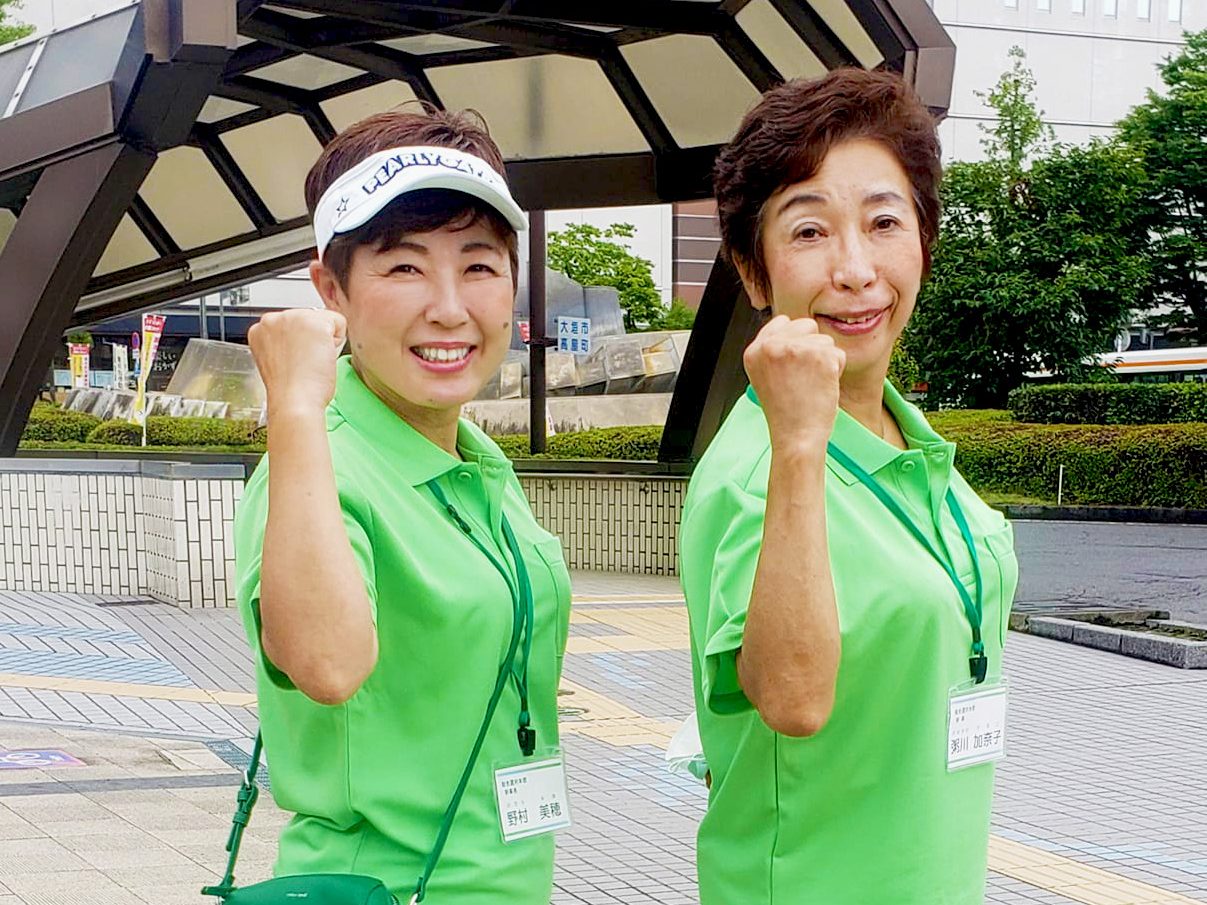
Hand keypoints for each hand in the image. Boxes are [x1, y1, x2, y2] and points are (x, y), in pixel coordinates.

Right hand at [248, 308, 346, 414]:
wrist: (294, 402)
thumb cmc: (290, 390)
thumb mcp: (278, 360)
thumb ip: (285, 343)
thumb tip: (303, 338)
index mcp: (260, 329)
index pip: (293, 324)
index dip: (300, 344)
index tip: (294, 361)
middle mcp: (272, 318)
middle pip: (309, 317)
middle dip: (313, 339)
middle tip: (304, 364)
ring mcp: (292, 317)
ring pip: (324, 319)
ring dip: (324, 340)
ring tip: (311, 361)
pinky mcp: (313, 320)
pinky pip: (340, 322)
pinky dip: (338, 341)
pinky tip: (322, 357)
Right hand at [743, 315, 845, 449]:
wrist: (796, 436)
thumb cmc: (785, 413)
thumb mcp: (764, 376)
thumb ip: (773, 351)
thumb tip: (795, 330)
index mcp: (754, 351)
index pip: (782, 322)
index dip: (795, 340)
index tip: (794, 363)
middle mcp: (771, 346)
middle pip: (806, 326)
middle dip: (811, 346)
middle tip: (803, 376)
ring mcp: (796, 349)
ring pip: (824, 340)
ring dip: (824, 360)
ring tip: (811, 384)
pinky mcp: (820, 356)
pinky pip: (838, 354)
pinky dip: (836, 370)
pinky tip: (822, 387)